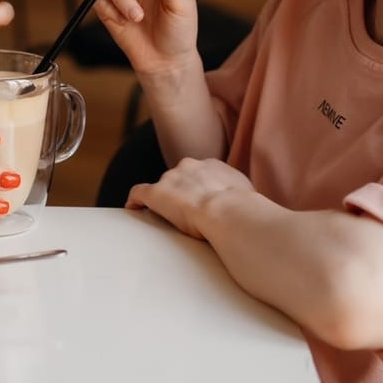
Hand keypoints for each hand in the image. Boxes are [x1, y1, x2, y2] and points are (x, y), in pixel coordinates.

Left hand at [127, 158, 254, 240]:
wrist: (228, 211)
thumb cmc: (244, 209)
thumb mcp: (249, 195)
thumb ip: (242, 195)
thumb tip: (250, 207)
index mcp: (212, 165)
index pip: (200, 173)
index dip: (198, 187)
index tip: (201, 200)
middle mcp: (189, 166)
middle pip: (179, 177)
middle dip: (181, 192)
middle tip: (187, 212)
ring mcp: (171, 179)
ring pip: (162, 186)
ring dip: (164, 199)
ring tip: (165, 217)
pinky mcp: (156, 193)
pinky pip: (139, 193)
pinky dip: (135, 200)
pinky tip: (132, 210)